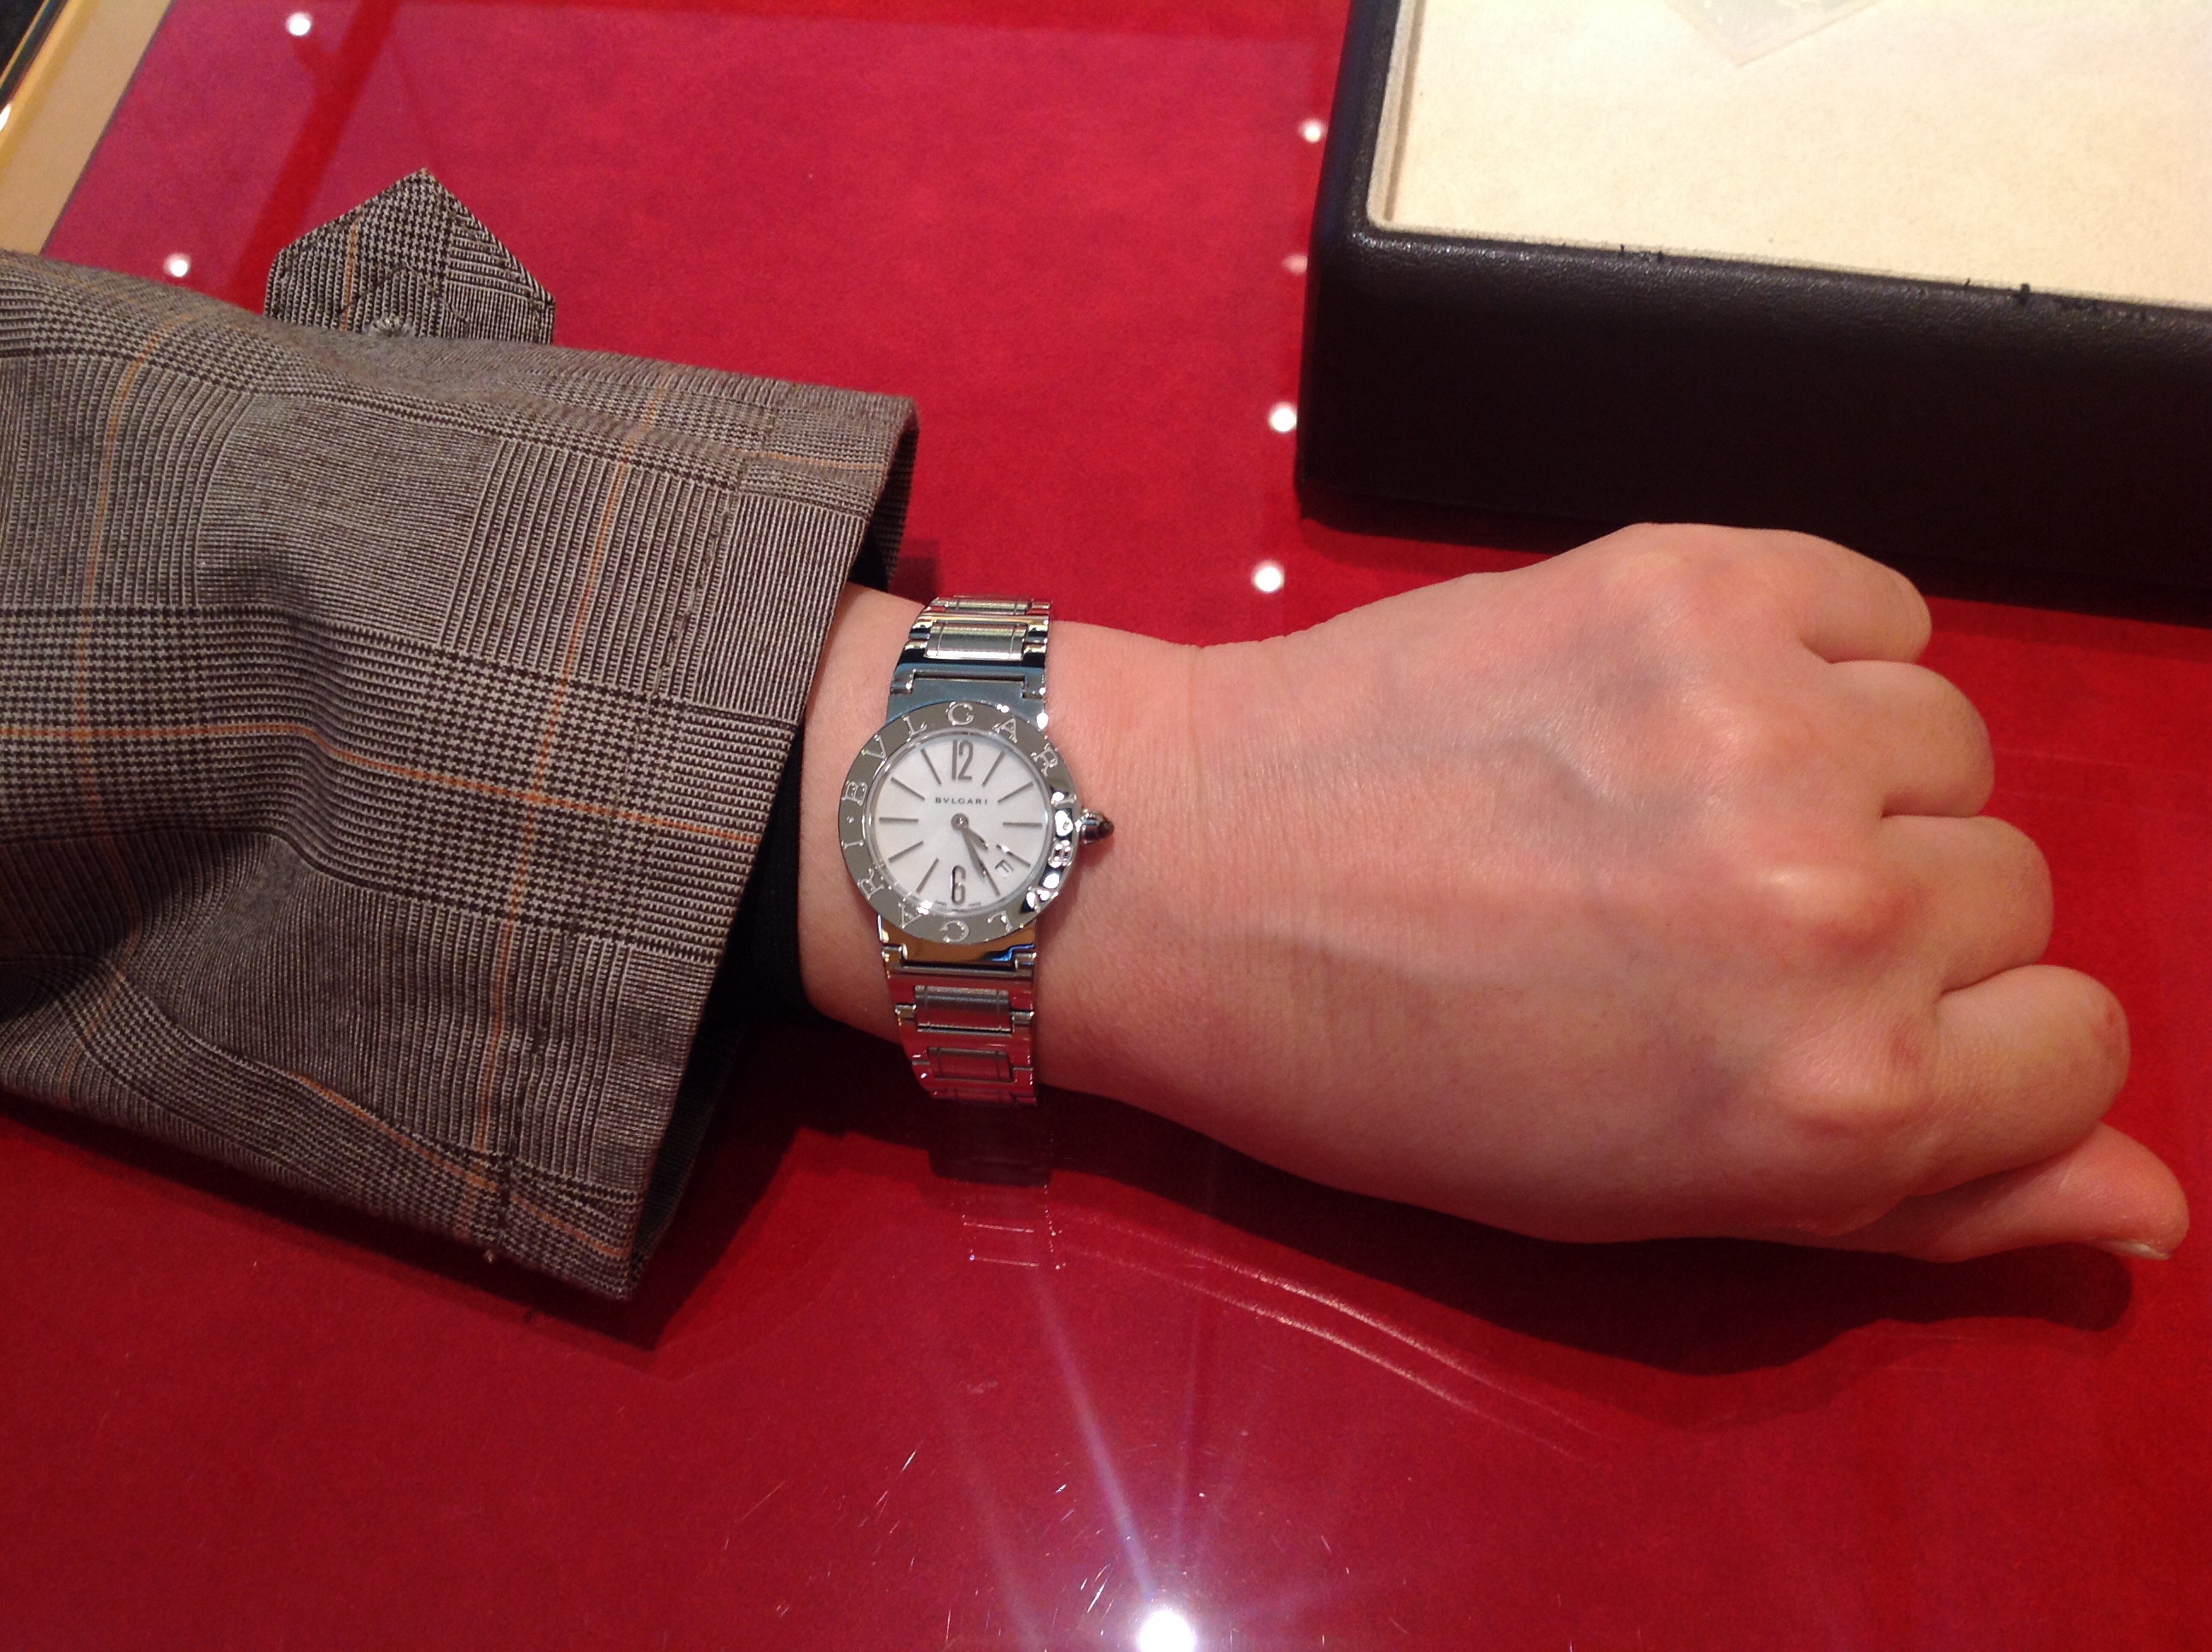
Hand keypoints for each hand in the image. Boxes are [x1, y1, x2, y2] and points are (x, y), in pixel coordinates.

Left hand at [799, 527, 2187, 1261]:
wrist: (1198, 871)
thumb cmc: (1398, 1072)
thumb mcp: (1654, 1199)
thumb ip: (1920, 1201)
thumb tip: (2150, 1200)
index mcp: (1833, 1096)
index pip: (2077, 1044)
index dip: (1970, 1044)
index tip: (1843, 1023)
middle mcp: (1833, 907)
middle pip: (2015, 889)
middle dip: (1894, 919)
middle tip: (1706, 920)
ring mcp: (1766, 723)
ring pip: (1952, 745)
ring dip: (1852, 778)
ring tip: (1683, 804)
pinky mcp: (1695, 579)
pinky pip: (1880, 606)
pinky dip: (1820, 650)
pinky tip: (1688, 702)